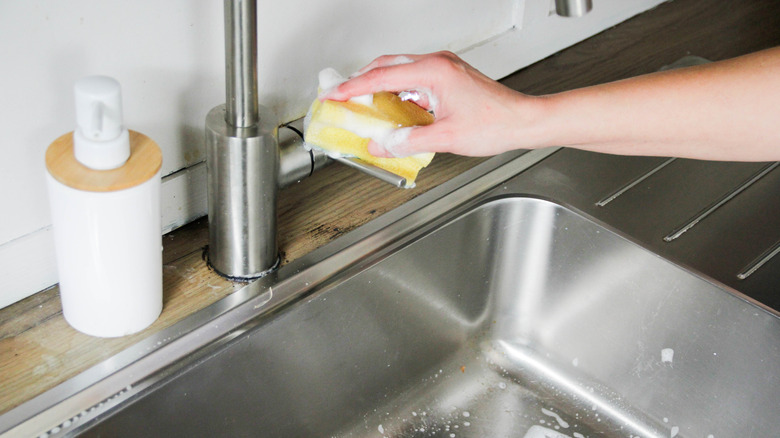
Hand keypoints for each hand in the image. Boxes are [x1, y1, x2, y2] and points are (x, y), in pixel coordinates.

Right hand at [323, 51, 543, 157]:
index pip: (381, 77)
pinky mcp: (449, 77)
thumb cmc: (497, 124)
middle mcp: (438, 64)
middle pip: (386, 67)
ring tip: (362, 105)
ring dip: (378, 87)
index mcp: (434, 72)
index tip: (332, 95)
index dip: (352, 88)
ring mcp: (444, 69)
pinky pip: (414, 80)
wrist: (524, 121)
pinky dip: (397, 92)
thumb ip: (408, 142)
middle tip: (340, 97)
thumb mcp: (446, 139)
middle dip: (360, 82)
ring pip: (399, 72)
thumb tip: (382, 145)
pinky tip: (392, 109)